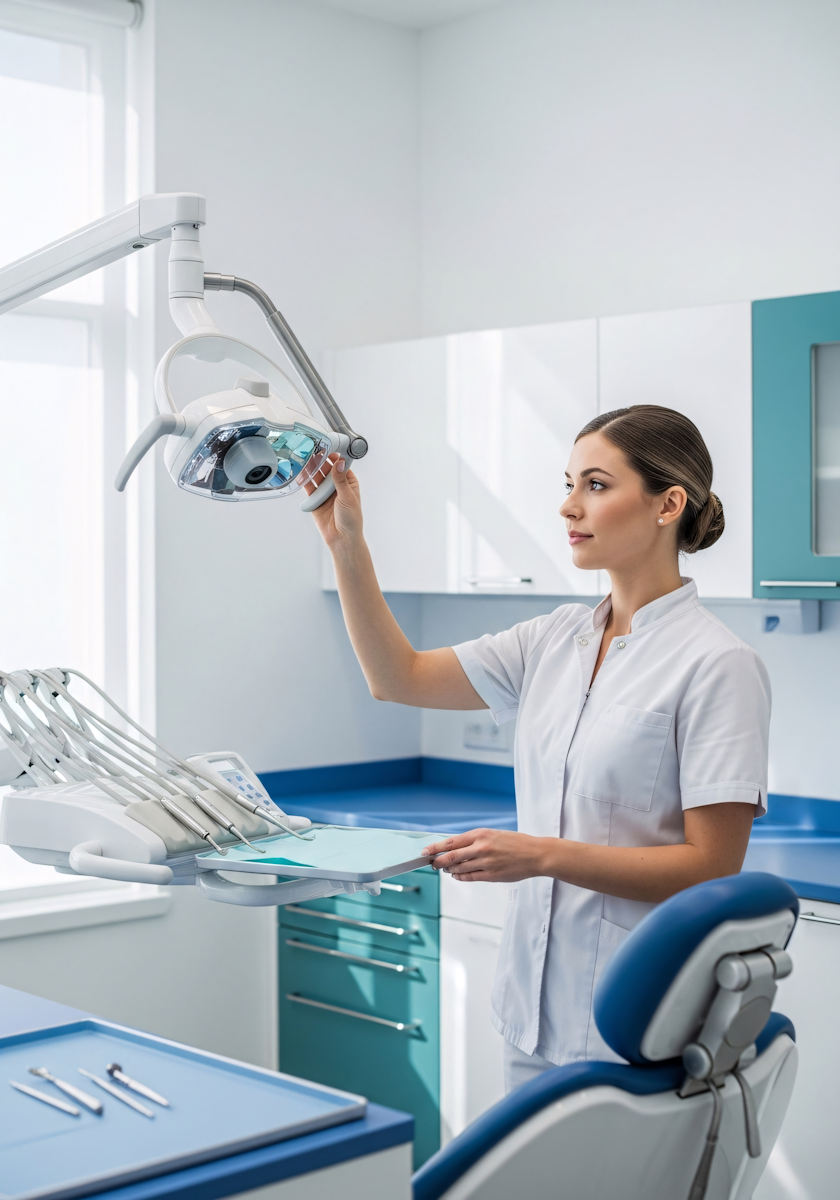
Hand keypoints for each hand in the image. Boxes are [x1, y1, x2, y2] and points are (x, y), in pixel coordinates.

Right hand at [304, 454, 362, 550]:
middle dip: (321, 461)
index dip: (335, 457)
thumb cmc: (351, 520)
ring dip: (312, 469)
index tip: (329, 448)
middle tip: (314, 452)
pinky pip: (308, 488)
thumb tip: (339, 463)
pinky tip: (301, 474)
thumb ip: (341, 480)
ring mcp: (325, 492)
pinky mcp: (315, 500)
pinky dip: (304, 481)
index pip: (341, 466)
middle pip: (326, 469)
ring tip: (306, 460)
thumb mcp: (348, 497)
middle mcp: (336, 486)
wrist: (342, 538)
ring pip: (316, 477)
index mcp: (348, 483)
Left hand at [421, 828, 548, 882]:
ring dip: (449, 870)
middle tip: (432, 863)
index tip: (426, 851)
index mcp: (481, 834)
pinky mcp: (491, 876)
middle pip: (451, 856)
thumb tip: (455, 847)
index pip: (451, 841)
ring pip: (459, 869)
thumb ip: (475, 840)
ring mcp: (486, 862)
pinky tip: (457, 875)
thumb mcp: (494, 834)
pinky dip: (460, 877)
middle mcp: (481, 847)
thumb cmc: (516, 843)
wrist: (536, 854)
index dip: (436, 848)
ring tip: (446, 869)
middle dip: (438, 861)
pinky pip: (470, 878)